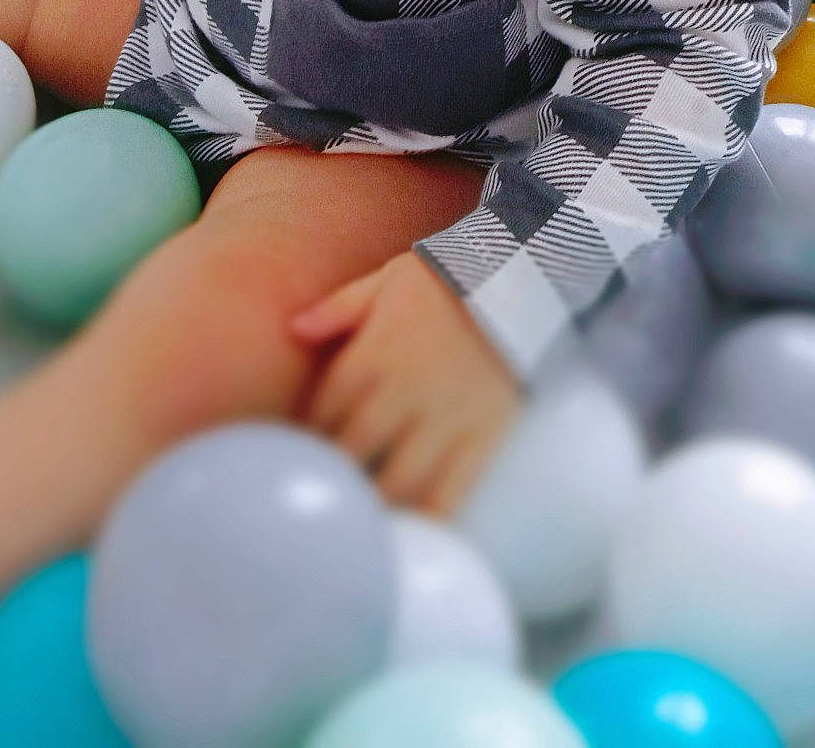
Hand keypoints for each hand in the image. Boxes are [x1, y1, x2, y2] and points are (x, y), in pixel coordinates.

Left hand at [291, 252, 521, 514]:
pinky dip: (429, 520)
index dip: (310, 437)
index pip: (324, 411)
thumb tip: (293, 329)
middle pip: (353, 452)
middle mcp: (404, 392)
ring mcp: (445, 419)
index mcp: (373, 355)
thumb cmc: (447, 279)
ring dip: (374, 505)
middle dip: (335, 476)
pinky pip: (452, 491)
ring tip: (361, 523)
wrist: (521, 279)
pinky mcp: (483, 437)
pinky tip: (413, 537)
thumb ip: (339, 306)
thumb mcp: (388, 278)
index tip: (304, 454)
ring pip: (397, 481)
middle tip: (325, 496)